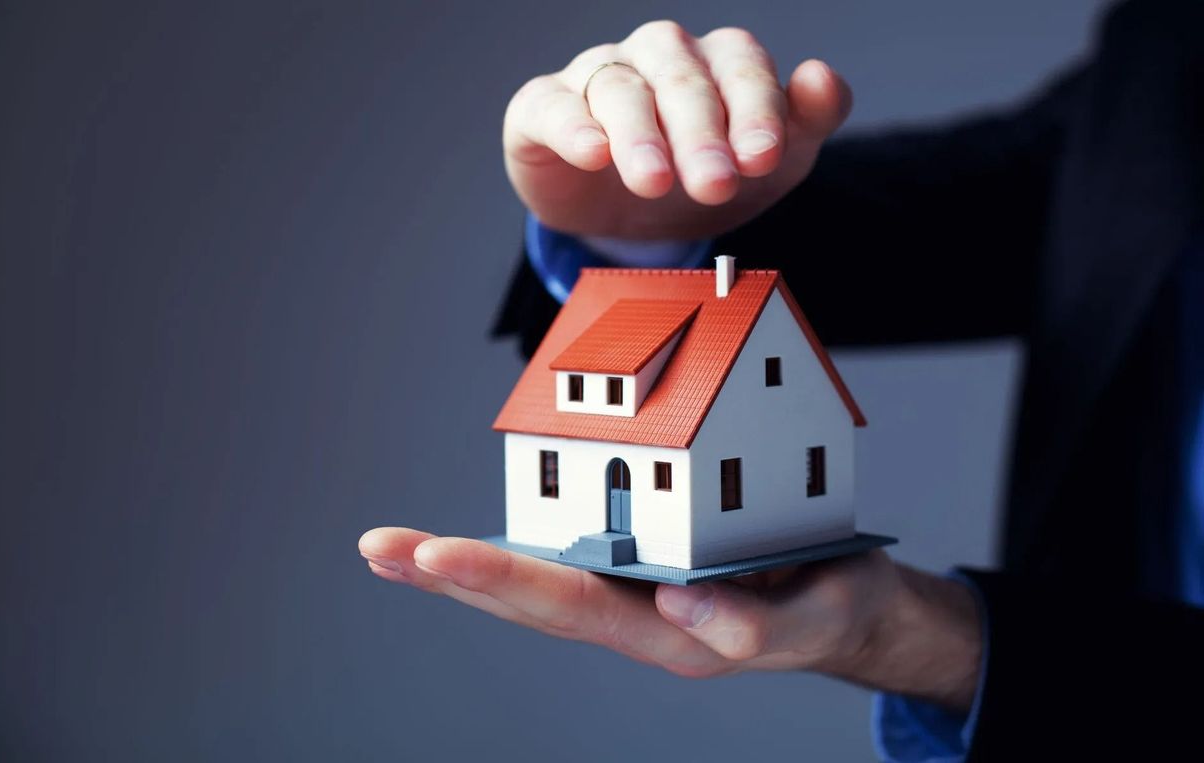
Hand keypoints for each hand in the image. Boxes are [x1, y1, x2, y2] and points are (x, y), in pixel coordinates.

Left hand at [359, 528, 981, 710]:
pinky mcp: (644, 557)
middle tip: (381, 550)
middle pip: (528, 596)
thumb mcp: (809, 619)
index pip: (568, 604)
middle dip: (451, 573)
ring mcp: (634, 585)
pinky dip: (516, 540)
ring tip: (399, 550)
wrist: (850, 605)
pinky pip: (570, 548)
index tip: (437, 553)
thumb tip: (675, 594)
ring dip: (465, 564)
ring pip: (537, 577)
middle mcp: (635, 609)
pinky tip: (480, 537)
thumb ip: (749, 622)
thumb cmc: (829, 609)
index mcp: (667, 630)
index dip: (500, 577)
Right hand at [502, 21, 852, 239]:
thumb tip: (822, 78)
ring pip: (621, 90)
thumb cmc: (703, 178)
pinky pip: (554, 106)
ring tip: (655, 181)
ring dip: (640, 136)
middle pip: (682, 80)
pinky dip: (573, 127)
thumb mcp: (767, 166)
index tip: (762, 158)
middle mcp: (658, 56)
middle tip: (714, 183)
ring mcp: (598, 76)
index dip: (754, 111)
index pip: (741, 68)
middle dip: (701, 135)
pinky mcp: (543, 108)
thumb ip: (806, 123)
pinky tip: (594, 154)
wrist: (631, 223)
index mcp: (716, 61)